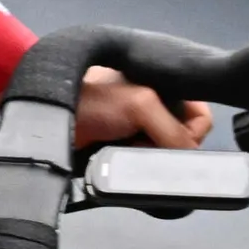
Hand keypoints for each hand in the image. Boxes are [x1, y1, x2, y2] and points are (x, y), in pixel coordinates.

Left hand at [73, 65, 206, 152]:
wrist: (48, 120)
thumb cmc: (89, 99)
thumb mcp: (140, 105)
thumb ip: (174, 131)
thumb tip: (190, 160)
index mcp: (163, 83)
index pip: (201, 116)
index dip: (193, 131)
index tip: (173, 139)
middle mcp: (155, 104)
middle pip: (184, 138)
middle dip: (169, 147)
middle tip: (145, 144)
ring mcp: (138, 127)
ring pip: (164, 154)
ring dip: (152, 157)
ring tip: (130, 151)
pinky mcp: (123, 147)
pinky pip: (144, 163)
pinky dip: (138, 165)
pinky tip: (123, 159)